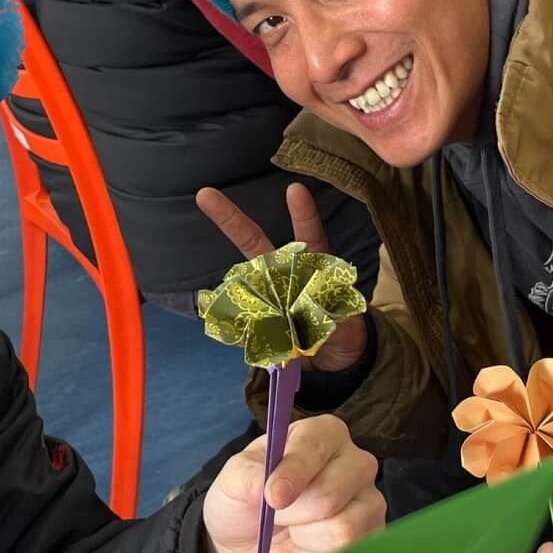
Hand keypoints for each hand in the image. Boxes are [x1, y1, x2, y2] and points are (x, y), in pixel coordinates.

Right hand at [196, 182, 367, 372]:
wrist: (331, 362)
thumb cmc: (342, 331)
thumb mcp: (348, 323)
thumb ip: (334, 313)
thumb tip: (316, 306)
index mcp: (311, 268)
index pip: (309, 237)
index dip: (303, 215)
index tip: (294, 190)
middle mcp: (282, 276)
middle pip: (253, 242)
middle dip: (230, 218)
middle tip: (204, 195)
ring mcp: (264, 296)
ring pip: (242, 283)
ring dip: (240, 293)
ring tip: (273, 322)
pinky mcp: (253, 320)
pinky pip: (240, 320)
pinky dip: (243, 329)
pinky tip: (262, 339)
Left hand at [202, 414, 383, 552]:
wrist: (249, 548)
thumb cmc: (246, 503)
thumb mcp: (231, 482)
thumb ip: (245, 477)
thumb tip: (268, 487)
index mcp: (322, 434)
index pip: (315, 447)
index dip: (292, 473)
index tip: (271, 496)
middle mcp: (355, 461)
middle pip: (329, 494)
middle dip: (291, 514)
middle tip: (276, 515)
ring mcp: (370, 501)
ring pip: (342, 528)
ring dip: (304, 537)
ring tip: (294, 530)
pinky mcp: (372, 537)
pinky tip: (308, 547)